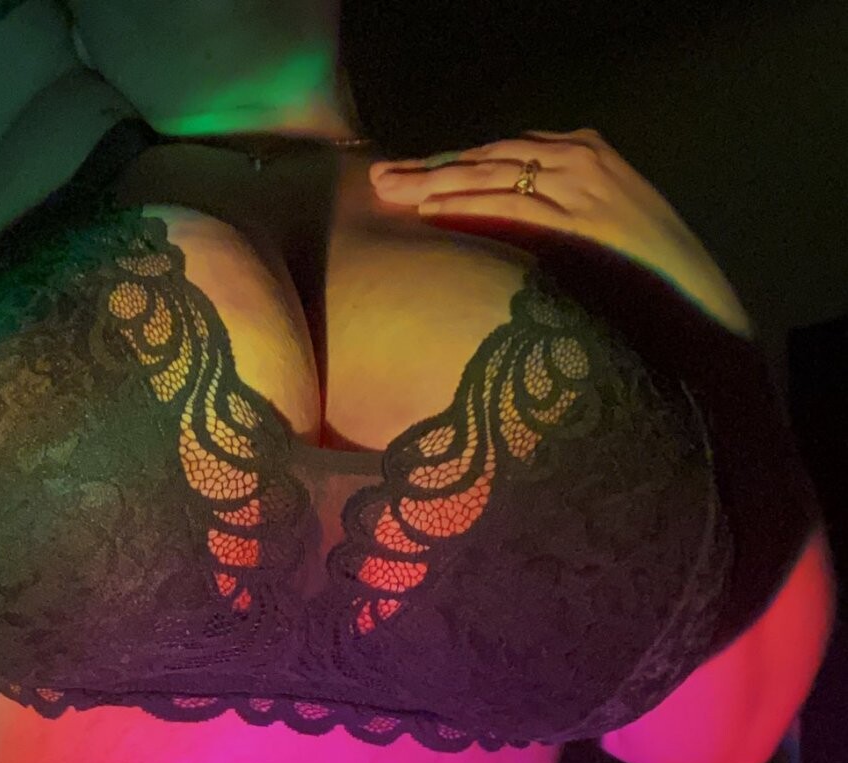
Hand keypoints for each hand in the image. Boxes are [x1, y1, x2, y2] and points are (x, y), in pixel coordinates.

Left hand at [371, 129, 753, 336]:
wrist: (694, 299)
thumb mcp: (596, 231)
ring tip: (390, 191)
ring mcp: (580, 183)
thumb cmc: (642, 279)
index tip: (410, 178)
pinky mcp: (578, 216)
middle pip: (489, 157)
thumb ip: (554, 218)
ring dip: (436, 182)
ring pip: (492, 174)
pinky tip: (430, 209)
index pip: (504, 152)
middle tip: (381, 179)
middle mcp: (581, 157)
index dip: (452, 164)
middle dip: (431, 169)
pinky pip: (509, 204)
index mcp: (586, 152)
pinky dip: (467, 203)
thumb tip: (501, 233)